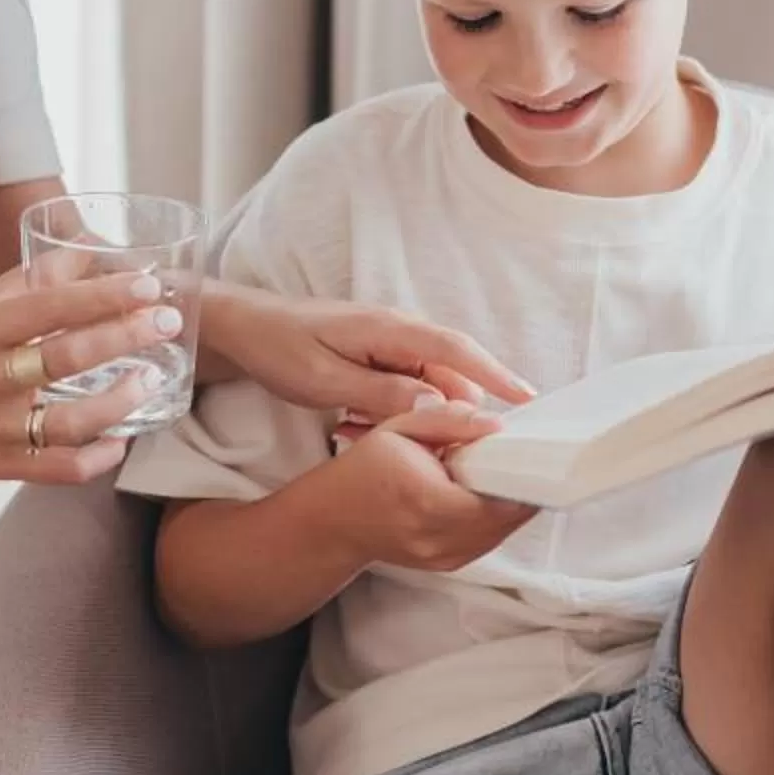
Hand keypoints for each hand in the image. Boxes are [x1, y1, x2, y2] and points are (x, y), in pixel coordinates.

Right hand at [0, 261, 181, 485]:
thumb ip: (24, 284)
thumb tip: (80, 253)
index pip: (51, 307)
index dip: (103, 295)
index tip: (147, 284)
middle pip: (67, 357)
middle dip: (125, 337)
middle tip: (167, 322)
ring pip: (68, 420)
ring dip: (118, 401)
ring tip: (151, 381)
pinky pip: (57, 469)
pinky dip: (94, 459)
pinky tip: (120, 441)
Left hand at [202, 284, 534, 425]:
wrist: (245, 329)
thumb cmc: (281, 348)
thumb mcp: (326, 380)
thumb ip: (382, 393)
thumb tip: (438, 406)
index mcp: (391, 330)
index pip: (458, 350)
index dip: (496, 375)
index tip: (528, 400)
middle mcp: (399, 332)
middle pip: (450, 376)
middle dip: (446, 414)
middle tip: (428, 445)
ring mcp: (390, 344)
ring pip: (426, 388)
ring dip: (410, 417)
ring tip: (354, 430)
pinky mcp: (379, 358)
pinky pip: (404, 389)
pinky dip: (390, 412)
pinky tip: (350, 425)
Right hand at [318, 402, 534, 571]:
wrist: (332, 522)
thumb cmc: (361, 473)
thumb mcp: (399, 429)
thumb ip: (449, 421)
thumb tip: (496, 423)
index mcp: (430, 500)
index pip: (502, 499)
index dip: (527, 479)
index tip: (534, 455)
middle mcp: (440, 537)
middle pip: (510, 518)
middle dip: (522, 488)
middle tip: (522, 459)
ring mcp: (445, 557)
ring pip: (503, 532)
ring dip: (510, 505)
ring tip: (502, 474)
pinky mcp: (448, 563)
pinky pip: (487, 542)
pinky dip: (493, 519)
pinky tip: (484, 496)